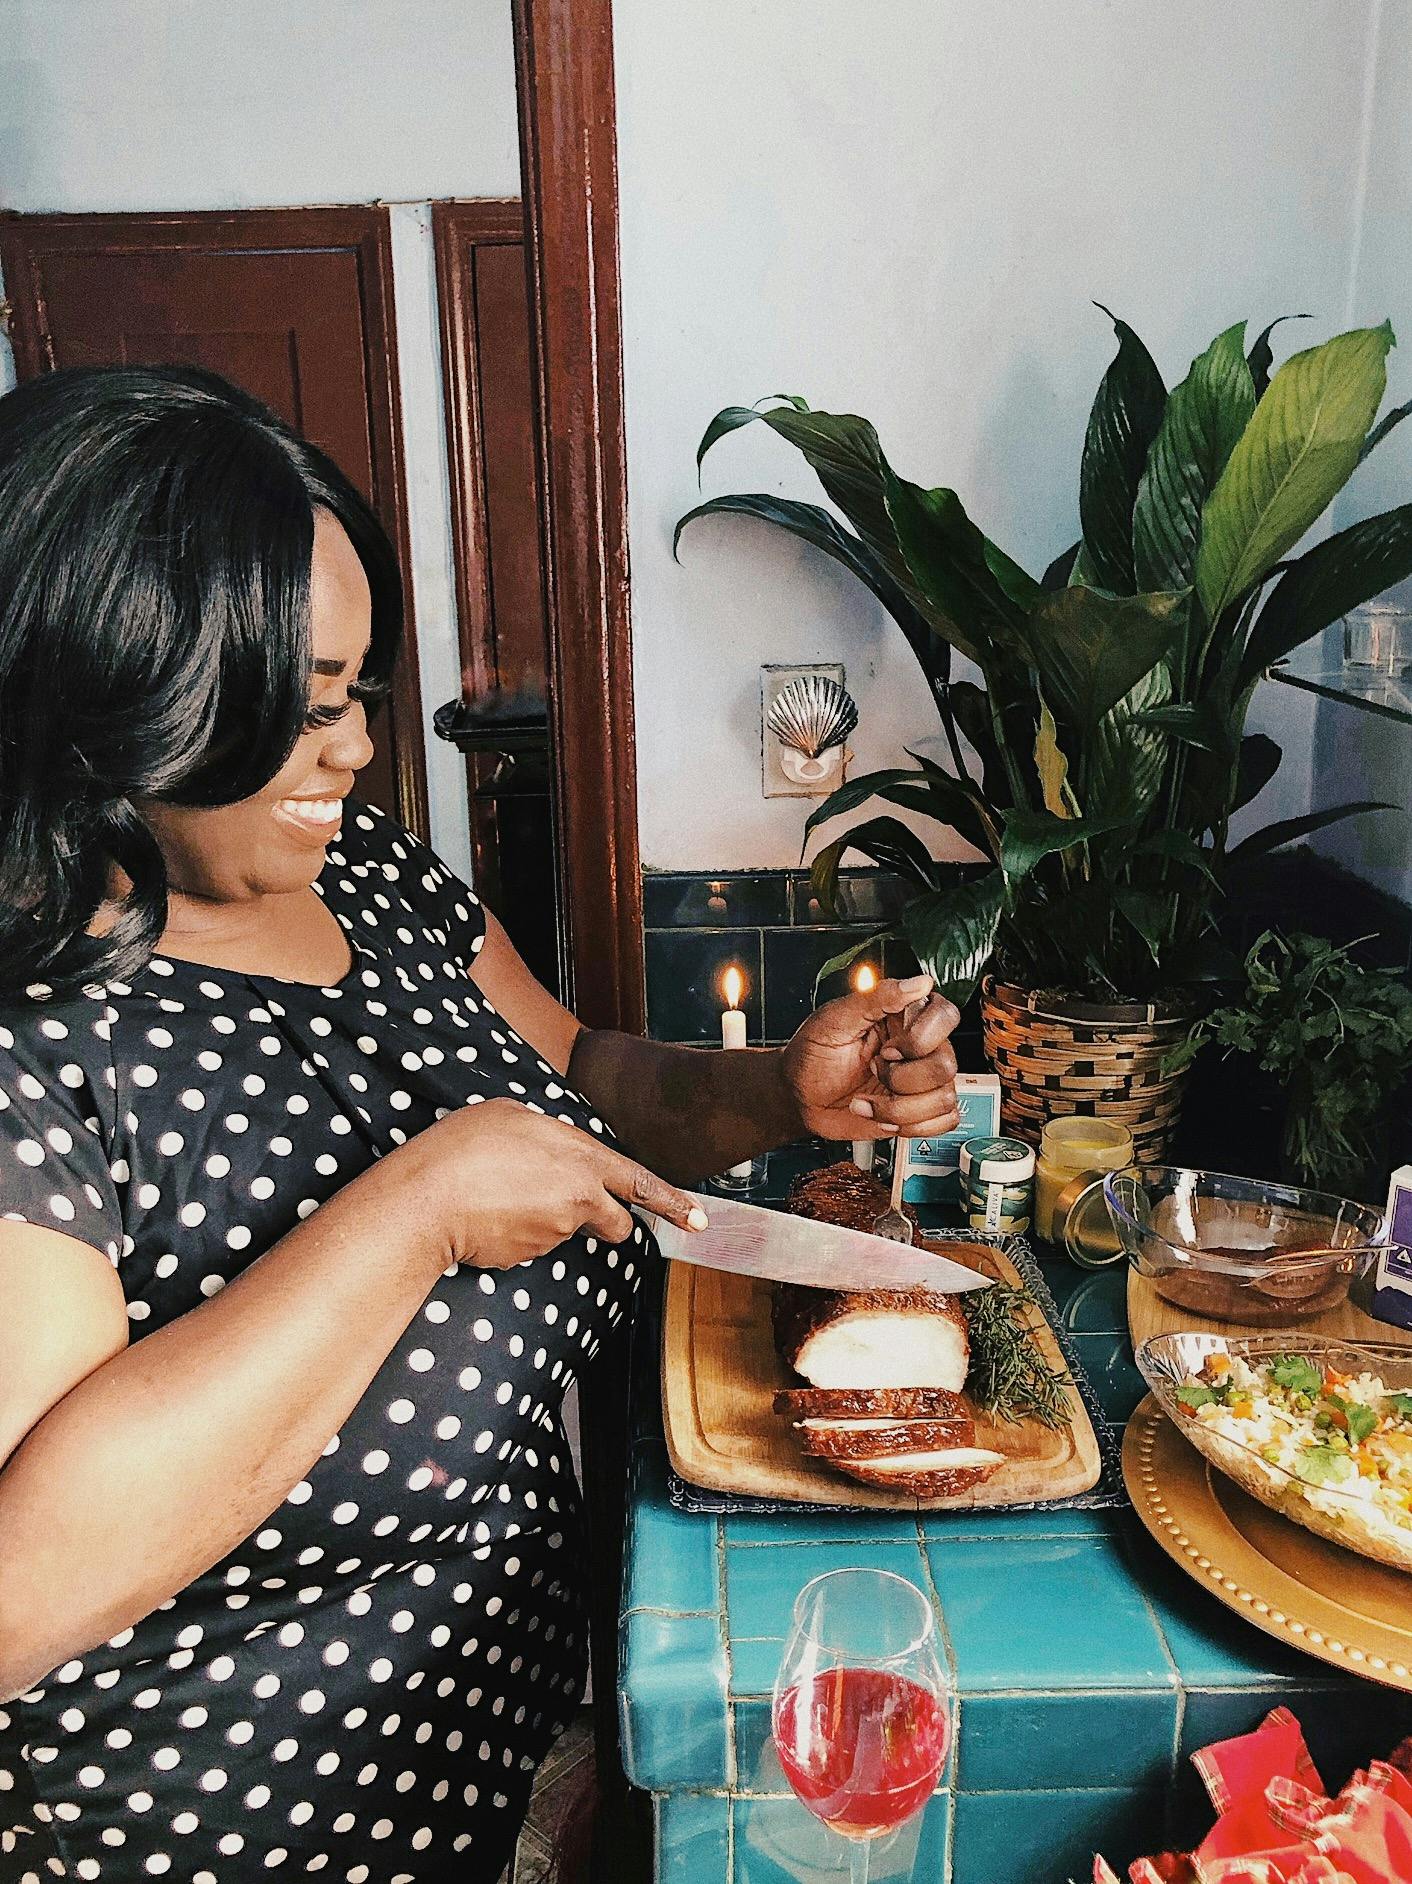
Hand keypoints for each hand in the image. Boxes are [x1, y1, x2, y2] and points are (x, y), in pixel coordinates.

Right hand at [392, 1098, 706, 1268]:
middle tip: (569, 1208)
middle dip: (608, 1223)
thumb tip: (550, 1152)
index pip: (639, 1181)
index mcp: (581, 1155)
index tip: (698, 1220)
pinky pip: (531, 1245)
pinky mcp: (531, 1257)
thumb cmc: (463, 1147)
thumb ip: (548, 1137)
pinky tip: (488, 1216)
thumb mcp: (512, 1116)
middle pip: (614, 1222)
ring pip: (563, 1230)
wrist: (429, 1197)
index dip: (671, 1202)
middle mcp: (579, 1196)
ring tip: (498, 1195)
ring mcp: (556, 1231)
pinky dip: (517, 1235)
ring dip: (542, 1219)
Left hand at [780, 973, 961, 1142]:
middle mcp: (919, 1048)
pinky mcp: (920, 1110)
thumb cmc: (812, 1054)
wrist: (799, 1097)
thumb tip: (919, 983)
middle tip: (873, 1071)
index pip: (945, 1016)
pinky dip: (910, 1125)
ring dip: (898, 1108)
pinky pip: (944, 1121)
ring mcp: (922, 1081)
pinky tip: (882, 1115)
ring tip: (869, 1099)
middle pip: (946, 1065)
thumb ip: (876, 998)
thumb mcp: (835, 1019)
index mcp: (903, 1017)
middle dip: (901, 1079)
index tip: (886, 1048)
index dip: (919, 1039)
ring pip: (944, 1098)